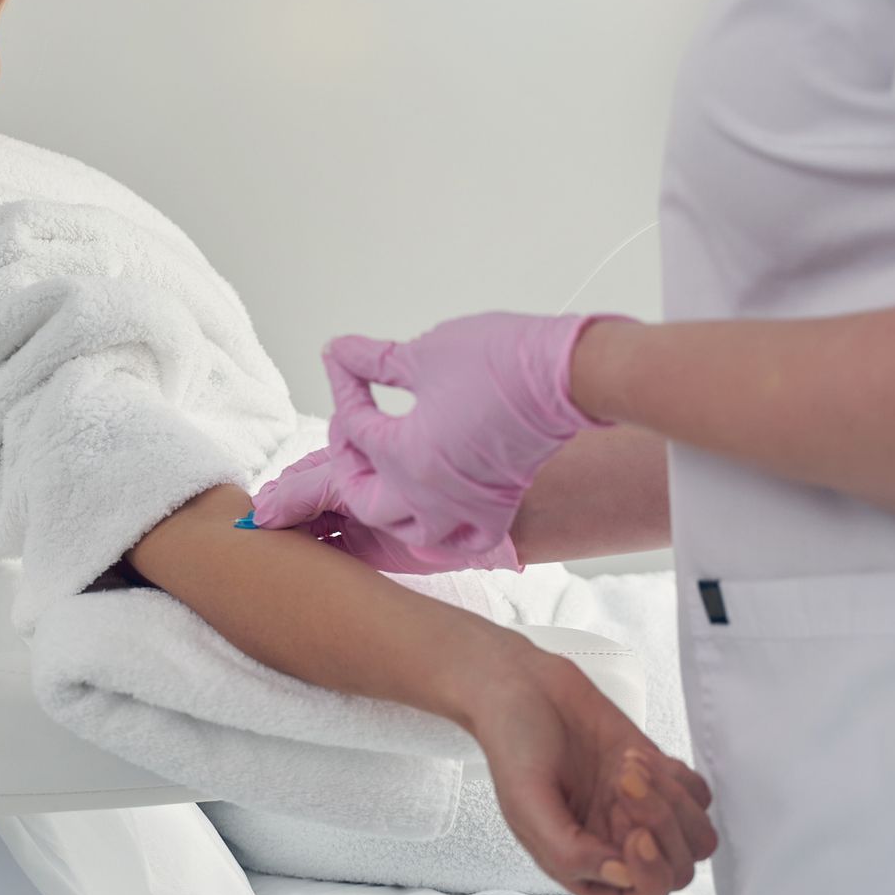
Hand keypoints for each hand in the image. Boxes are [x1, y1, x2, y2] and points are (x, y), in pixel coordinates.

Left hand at [251, 311, 636, 558]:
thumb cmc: (502, 359)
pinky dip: (433, 533)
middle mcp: (426, 495)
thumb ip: (373, 363)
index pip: (352, 430)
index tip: (341, 361)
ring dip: (376, 511)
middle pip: (359, 500)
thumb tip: (337, 354)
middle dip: (336, 477)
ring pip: (401, 529)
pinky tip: (423, 522)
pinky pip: (453, 540)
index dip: (345, 389)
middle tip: (322, 461)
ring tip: (360, 495)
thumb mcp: (425, 353)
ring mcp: (462, 510)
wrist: (571, 379)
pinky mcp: (494, 511)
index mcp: (403, 454)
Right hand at [462, 637, 717, 894]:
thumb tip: (623, 878)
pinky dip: (677, 777)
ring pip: (697, 837)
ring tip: (627, 766)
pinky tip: (634, 756)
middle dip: (660, 826)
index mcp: (584, 867)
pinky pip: (699, 795)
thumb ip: (569, 852)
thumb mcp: (525, 804)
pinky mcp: (659, 776)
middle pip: (678, 871)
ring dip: (671, 801)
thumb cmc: (514, 744)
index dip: (651, 883)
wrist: (523, 687)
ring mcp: (642, 812)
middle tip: (622, 781)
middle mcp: (618, 846)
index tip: (635, 837)